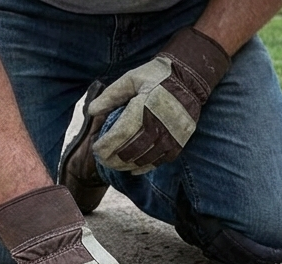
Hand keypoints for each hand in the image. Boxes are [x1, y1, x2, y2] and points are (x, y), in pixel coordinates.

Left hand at [87, 27, 230, 174]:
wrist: (189, 79)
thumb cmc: (156, 76)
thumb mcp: (131, 79)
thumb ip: (110, 95)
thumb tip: (92, 111)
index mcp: (144, 107)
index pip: (120, 135)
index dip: (105, 146)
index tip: (96, 149)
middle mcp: (158, 125)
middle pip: (130, 151)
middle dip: (112, 159)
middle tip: (102, 159)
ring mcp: (171, 136)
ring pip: (143, 159)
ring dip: (125, 165)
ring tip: (114, 164)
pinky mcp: (179, 142)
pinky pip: (159, 161)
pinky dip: (144, 168)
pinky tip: (132, 169)